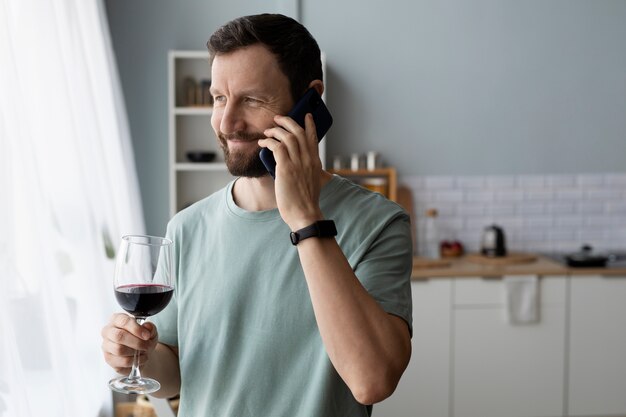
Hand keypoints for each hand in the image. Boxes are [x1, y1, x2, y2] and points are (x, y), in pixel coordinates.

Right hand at [101, 313, 158, 374]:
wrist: (141, 353)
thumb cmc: (142, 338)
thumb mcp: (150, 331)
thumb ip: (150, 327)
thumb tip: (147, 326)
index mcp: (117, 319)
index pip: (123, 321)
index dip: (136, 329)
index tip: (147, 335)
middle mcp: (108, 331)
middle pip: (118, 336)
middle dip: (136, 342)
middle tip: (147, 346)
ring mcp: (106, 346)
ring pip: (119, 350)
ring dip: (135, 353)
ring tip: (143, 352)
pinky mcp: (108, 359)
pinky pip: (121, 362)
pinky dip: (133, 361)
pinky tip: (138, 359)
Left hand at [259, 114, 323, 229]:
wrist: (304, 214)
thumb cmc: (305, 201)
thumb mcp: (311, 181)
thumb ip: (305, 169)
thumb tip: (293, 162)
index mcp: (315, 162)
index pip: (313, 137)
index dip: (310, 124)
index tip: (307, 115)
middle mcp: (308, 159)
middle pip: (298, 132)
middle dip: (287, 121)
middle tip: (278, 119)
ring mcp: (298, 163)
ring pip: (287, 136)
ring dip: (275, 130)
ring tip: (267, 131)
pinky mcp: (286, 168)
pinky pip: (277, 147)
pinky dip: (268, 142)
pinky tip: (263, 142)